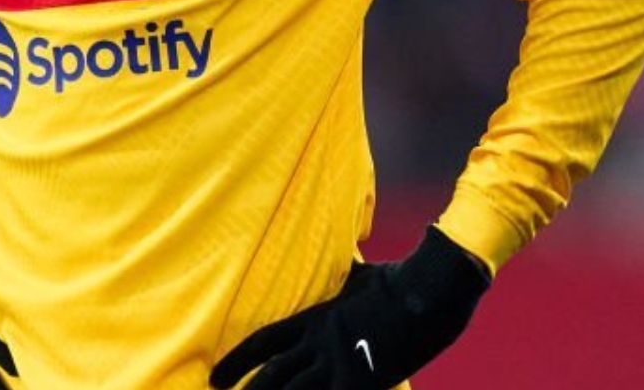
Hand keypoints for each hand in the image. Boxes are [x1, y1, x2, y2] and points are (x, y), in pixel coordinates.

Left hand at [210, 227, 489, 389]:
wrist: (426, 291)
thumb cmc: (396, 280)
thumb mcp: (358, 277)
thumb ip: (341, 278)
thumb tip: (341, 265)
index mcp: (315, 319)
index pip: (264, 341)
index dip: (237, 360)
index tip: (216, 376)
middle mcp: (320, 343)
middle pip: (272, 373)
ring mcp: (341, 362)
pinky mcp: (363, 379)